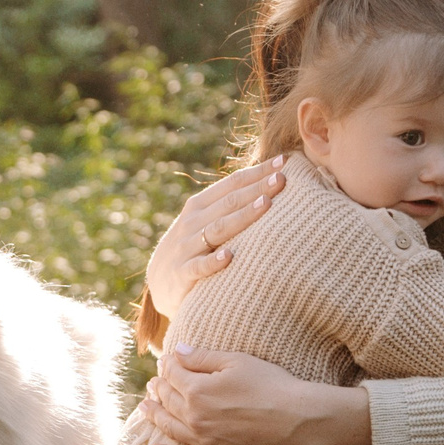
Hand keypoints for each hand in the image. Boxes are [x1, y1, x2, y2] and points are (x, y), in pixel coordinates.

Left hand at [142, 346, 369, 444]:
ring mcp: (202, 440)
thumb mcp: (236, 361)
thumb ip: (202, 357)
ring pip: (169, 428)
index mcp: (197, 390)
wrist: (295, 418)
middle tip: (154, 384)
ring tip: (145, 408)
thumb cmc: (269, 384)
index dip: (168, 365)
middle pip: (168, 400)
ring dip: (154, 416)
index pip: (173, 374)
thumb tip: (176, 352)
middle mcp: (194, 417)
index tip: (167, 360)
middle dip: (159, 388)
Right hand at [143, 160, 284, 320]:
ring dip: (243, 217)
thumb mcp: (204, 221)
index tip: (284, 162)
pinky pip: (199, 267)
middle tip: (283, 179)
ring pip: (218, 229)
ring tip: (266, 205)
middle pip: (229, 202)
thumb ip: (229, 206)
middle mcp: (192, 222)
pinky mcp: (182, 274)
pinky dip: (213, 262)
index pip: (232, 184)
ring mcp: (186, 247)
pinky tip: (230, 257)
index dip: (257, 172)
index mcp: (199, 205)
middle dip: (257, 189)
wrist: (159, 282)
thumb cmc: (193, 247)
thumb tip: (269, 184)